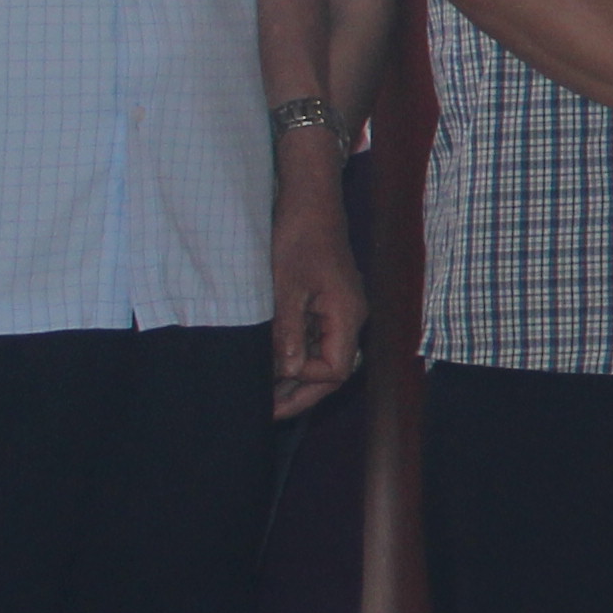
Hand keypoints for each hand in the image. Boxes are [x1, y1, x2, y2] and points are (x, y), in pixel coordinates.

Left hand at [267, 169, 366, 419]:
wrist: (308, 201)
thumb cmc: (299, 239)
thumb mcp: (286, 286)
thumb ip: (289, 330)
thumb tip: (290, 371)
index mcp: (347, 315)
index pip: (336, 369)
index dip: (305, 383)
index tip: (269, 387)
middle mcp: (349, 317)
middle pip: (333, 369)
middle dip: (302, 393)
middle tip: (265, 411)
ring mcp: (338, 309)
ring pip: (323, 355)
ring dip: (296, 376)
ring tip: (263, 393)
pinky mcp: (325, 301)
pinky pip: (315, 338)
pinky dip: (294, 353)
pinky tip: (270, 360)